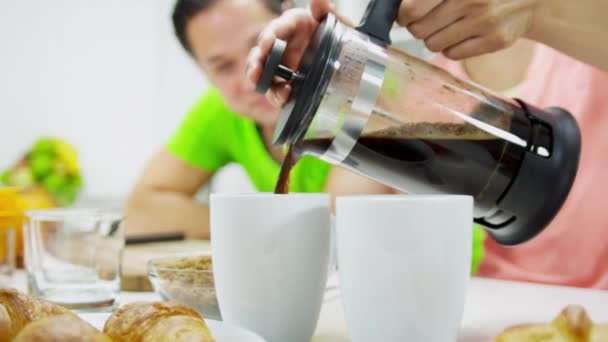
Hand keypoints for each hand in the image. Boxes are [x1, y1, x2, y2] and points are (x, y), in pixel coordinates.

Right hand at [246, 0, 335, 106]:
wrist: (346, 58)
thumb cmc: (334, 36)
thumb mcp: (333, 23)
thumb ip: (325, 12)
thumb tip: (318, 1)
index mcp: (291, 26)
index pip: (276, 29)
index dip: (270, 36)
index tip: (269, 43)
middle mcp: (282, 45)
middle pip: (261, 53)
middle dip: (256, 62)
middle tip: (256, 71)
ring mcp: (282, 65)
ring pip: (264, 74)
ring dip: (262, 81)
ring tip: (265, 86)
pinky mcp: (286, 82)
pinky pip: (276, 90)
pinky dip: (278, 95)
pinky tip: (284, 97)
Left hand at [397, 0, 537, 59]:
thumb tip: (400, 11)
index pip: (412, 9)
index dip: (403, 14)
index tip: (405, 15)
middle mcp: (471, 0)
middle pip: (419, 30)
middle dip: (418, 27)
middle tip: (427, 20)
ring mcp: (485, 22)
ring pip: (433, 45)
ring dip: (435, 38)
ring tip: (448, 26)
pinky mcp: (495, 40)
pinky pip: (453, 54)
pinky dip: (452, 47)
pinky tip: (463, 35)